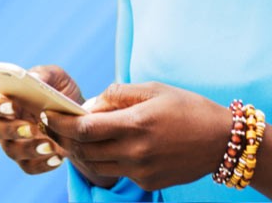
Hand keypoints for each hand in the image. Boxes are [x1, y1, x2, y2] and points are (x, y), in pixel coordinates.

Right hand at [0, 65, 116, 187]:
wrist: (80, 116)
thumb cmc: (60, 91)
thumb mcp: (57, 77)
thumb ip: (44, 74)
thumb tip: (32, 77)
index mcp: (6, 100)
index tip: (11, 105)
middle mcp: (5, 123)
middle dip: (12, 129)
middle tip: (32, 128)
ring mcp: (14, 143)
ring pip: (12, 150)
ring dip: (30, 149)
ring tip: (50, 145)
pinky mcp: (28, 159)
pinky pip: (29, 166)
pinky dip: (43, 164)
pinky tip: (58, 158)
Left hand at [45, 81, 233, 191]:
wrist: (221, 140)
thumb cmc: (189, 108)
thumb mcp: (155, 90)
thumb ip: (119, 94)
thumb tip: (91, 104)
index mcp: (136, 123)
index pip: (85, 128)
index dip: (62, 123)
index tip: (50, 116)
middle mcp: (135, 150)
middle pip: (85, 149)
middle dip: (66, 138)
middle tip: (57, 127)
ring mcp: (141, 170)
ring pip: (96, 165)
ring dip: (82, 152)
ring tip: (77, 139)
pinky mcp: (147, 182)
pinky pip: (117, 172)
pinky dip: (107, 160)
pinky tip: (109, 148)